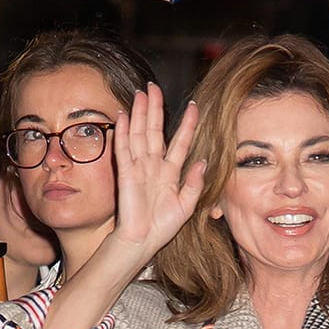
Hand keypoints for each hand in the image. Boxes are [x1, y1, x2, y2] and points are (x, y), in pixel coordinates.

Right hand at [111, 85, 206, 262]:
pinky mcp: (126, 173)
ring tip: (142, 93)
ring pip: (140, 134)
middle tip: (154, 87)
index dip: (187, 125)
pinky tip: (124, 115)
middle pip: (155, 131)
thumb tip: (203, 161)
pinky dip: (124, 131)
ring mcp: (139, 168)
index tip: (194, 107)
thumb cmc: (162, 227)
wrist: (143, 241)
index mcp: (170, 173)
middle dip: (156, 108)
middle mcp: (154, 166)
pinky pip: (124, 148)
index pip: (180, 142)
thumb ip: (194, 183)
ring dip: (140, 113)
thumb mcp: (186, 205)